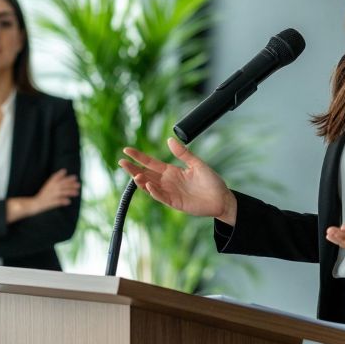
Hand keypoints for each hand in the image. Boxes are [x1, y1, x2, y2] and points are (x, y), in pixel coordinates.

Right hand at [7, 169, 81, 222]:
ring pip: (61, 193)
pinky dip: (63, 201)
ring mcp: (50, 196)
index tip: (75, 177)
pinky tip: (69, 202)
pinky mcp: (50, 203)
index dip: (67, 178)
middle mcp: (50, 189)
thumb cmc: (42, 195)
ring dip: (70, 192)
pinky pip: (57, 202)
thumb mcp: (48, 185)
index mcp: (49, 184)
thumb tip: (64, 171)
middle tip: (79, 184)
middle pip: (62, 185)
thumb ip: (55, 178)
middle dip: (71, 184)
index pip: (59, 179)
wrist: (33, 204)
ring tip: (77, 193)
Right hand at [121, 139, 236, 224]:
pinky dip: (154, 192)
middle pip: (145, 174)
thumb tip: (169, 140)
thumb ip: (183, 154)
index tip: (127, 150)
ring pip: (150, 186)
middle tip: (122, 162)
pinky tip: (148, 186)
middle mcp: (167, 181)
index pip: (150, 162)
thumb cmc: (211, 181)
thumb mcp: (197, 164)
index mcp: (171, 171)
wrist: (222, 198)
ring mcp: (170, 192)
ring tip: (135, 174)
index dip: (139, 157)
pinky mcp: (175, 203)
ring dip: (141, 181)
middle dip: (133, 169)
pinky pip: (161, 197)